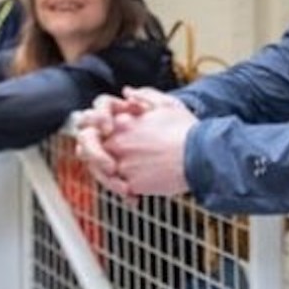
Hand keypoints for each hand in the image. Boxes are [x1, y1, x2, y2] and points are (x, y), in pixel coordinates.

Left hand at [82, 87, 196, 199]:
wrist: (200, 156)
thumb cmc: (186, 130)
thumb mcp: (167, 104)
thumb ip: (143, 95)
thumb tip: (127, 92)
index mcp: (123, 122)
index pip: (91, 125)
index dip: (92, 131)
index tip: (101, 136)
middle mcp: (117, 143)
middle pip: (88, 151)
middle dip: (95, 157)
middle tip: (108, 164)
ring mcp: (122, 164)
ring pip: (101, 174)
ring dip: (110, 177)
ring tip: (125, 182)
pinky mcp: (131, 184)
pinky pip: (119, 190)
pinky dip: (126, 193)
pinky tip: (136, 195)